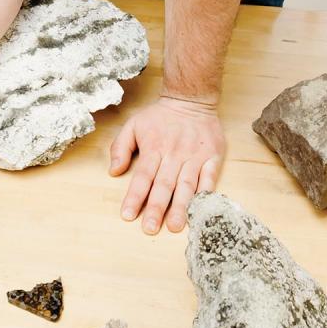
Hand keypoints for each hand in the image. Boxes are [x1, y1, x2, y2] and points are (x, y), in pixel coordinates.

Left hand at [109, 95, 225, 233]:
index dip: (135, 196)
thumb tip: (114, 171)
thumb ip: (120, 147)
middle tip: (150, 228)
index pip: (143, 176)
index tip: (128, 215)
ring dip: (181, 207)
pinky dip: (205, 194)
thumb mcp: (133, 124)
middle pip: (164, 184)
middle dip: (156, 208)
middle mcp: (174, 154)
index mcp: (154, 147)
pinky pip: (209, 178)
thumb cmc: (160, 116)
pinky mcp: (212, 157)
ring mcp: (194, 157)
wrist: (191, 99)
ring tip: (176, 226)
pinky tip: (200, 209)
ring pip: (186, 185)